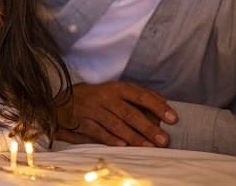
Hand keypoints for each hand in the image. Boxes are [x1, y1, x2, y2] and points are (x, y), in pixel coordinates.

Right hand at [56, 82, 176, 146]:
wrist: (63, 101)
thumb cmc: (96, 97)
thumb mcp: (115, 90)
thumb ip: (138, 95)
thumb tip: (163, 100)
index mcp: (116, 88)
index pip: (140, 95)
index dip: (157, 106)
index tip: (173, 118)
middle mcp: (104, 97)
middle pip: (129, 112)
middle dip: (148, 127)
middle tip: (163, 139)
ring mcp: (92, 110)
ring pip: (115, 124)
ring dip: (133, 137)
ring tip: (148, 147)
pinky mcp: (81, 121)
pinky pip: (97, 132)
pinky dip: (110, 139)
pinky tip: (123, 146)